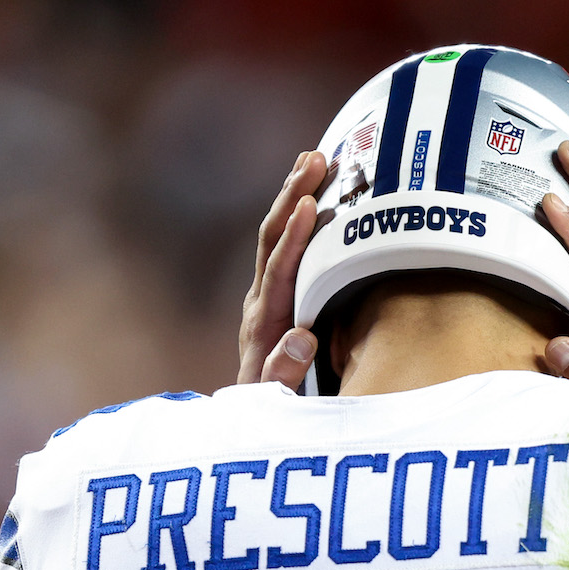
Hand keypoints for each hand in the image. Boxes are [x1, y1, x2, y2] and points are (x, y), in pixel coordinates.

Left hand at [238, 150, 328, 388]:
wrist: (252, 412)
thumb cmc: (273, 407)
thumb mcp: (278, 397)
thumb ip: (285, 372)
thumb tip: (302, 337)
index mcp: (266, 321)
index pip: (280, 270)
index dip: (295, 238)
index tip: (309, 204)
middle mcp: (261, 299)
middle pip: (272, 238)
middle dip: (292, 195)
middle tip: (316, 158)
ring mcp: (266, 293)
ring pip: (276, 235)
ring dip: (293, 194)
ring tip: (314, 157)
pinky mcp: (275, 293)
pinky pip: (285, 245)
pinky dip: (297, 214)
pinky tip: (314, 191)